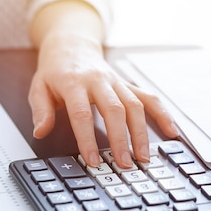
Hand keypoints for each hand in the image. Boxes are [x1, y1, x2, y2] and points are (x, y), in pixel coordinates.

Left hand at [29, 35, 178, 167]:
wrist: (71, 46)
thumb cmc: (55, 72)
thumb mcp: (38, 88)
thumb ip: (41, 110)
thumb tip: (40, 132)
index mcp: (74, 83)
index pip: (82, 113)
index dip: (88, 138)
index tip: (93, 159)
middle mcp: (99, 81)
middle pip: (114, 110)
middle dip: (121, 139)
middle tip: (124, 163)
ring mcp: (116, 82)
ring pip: (134, 106)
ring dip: (141, 133)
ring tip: (143, 157)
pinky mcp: (127, 84)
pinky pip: (149, 98)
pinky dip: (162, 114)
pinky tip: (171, 133)